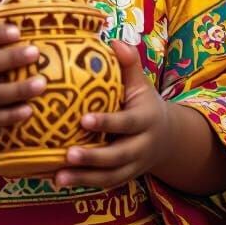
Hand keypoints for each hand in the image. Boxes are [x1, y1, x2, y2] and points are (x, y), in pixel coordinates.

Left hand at [54, 40, 169, 189]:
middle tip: (67, 153)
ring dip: (84, 177)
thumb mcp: (141, 83)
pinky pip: (103, 184)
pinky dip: (82, 184)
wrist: (168, 138)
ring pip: (110, 176)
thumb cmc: (144, 103)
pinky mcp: (123, 178)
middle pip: (119, 156)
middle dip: (93, 157)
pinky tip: (58, 180)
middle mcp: (142, 146)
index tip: (83, 119)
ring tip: (58, 176)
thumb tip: (114, 41)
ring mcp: (133, 166)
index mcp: (146, 120)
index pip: (127, 123)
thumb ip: (129, 64)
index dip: (107, 123)